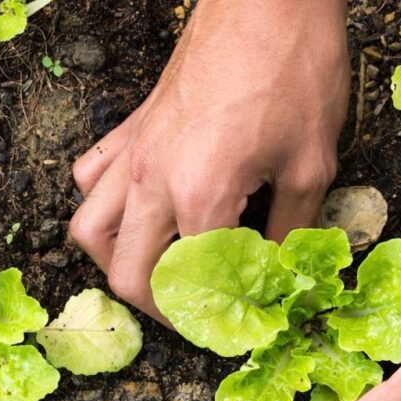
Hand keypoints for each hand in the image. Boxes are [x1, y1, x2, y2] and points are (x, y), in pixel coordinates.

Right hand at [70, 0, 350, 320]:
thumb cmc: (296, 70)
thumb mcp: (311, 163)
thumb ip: (291, 230)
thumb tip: (278, 274)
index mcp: (200, 194)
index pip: (190, 284)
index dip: (211, 319)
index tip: (231, 330)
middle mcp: (152, 179)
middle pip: (124, 272)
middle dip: (157, 309)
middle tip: (192, 314)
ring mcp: (133, 151)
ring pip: (89, 230)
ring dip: (116, 262)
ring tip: (153, 271)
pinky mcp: (130, 127)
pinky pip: (92, 178)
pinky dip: (103, 206)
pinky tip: (136, 209)